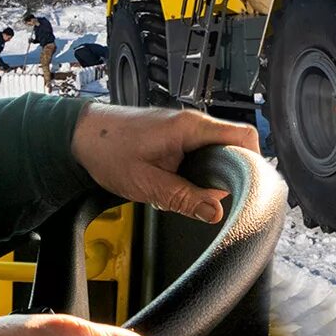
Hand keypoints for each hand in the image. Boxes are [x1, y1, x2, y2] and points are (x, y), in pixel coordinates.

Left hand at [71, 104, 260, 224]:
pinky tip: (180, 187)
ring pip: (217, 154)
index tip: (252, 189)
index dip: (255, 162)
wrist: (80, 135)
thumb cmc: (107, 150)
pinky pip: (201, 154)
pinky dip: (197, 173)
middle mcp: (192, 124)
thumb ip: (184, 198)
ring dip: (211, 177)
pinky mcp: (176, 138)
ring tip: (192, 195)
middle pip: (234, 147)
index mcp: (191, 127)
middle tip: (216, 201)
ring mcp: (185, 129)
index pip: (244, 136)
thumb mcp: (147, 183)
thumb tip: (216, 212)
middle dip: (231, 177)